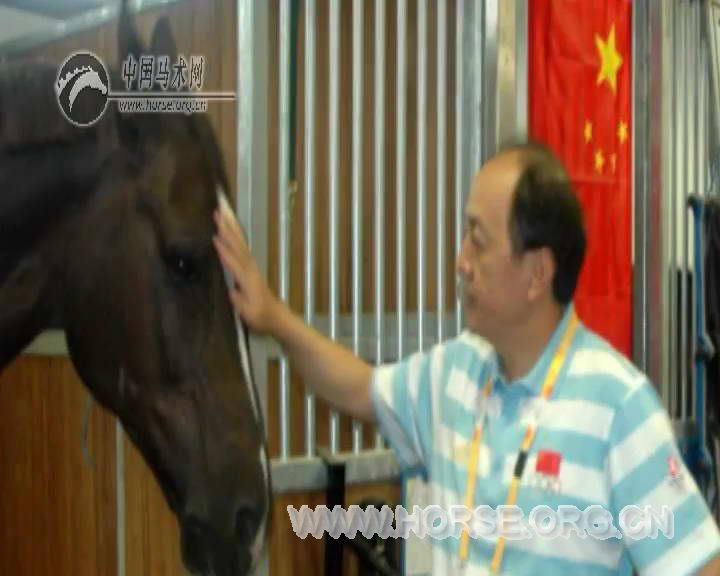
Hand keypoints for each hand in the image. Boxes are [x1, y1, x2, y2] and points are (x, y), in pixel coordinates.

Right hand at [212, 201, 279, 333]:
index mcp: (248, 280)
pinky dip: (235, 236)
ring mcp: (252, 266)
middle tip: (218, 212)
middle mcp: (250, 269)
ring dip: (231, 228)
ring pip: (241, 243)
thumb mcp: (248, 314)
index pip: (234, 262)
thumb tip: (231, 289)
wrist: (277, 317)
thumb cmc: (260, 318)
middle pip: (238, 245)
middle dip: (228, 229)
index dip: (225, 251)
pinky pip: (242, 247)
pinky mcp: (251, 267)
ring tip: (222, 214)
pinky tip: (229, 229)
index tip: (215, 237)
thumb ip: (240, 301)